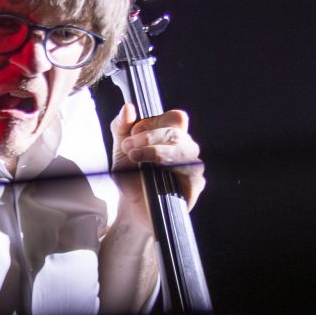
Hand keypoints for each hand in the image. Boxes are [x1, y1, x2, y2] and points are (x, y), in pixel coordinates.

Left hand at [110, 101, 203, 230]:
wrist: (131, 207)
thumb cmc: (130, 176)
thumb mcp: (120, 149)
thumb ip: (121, 126)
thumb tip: (128, 107)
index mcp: (172, 134)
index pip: (175, 118)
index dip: (155, 122)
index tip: (133, 132)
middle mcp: (186, 147)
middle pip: (176, 132)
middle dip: (149, 137)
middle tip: (127, 147)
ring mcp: (192, 165)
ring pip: (183, 149)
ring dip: (155, 151)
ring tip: (134, 157)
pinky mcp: (195, 183)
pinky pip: (188, 170)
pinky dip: (169, 168)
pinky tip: (152, 173)